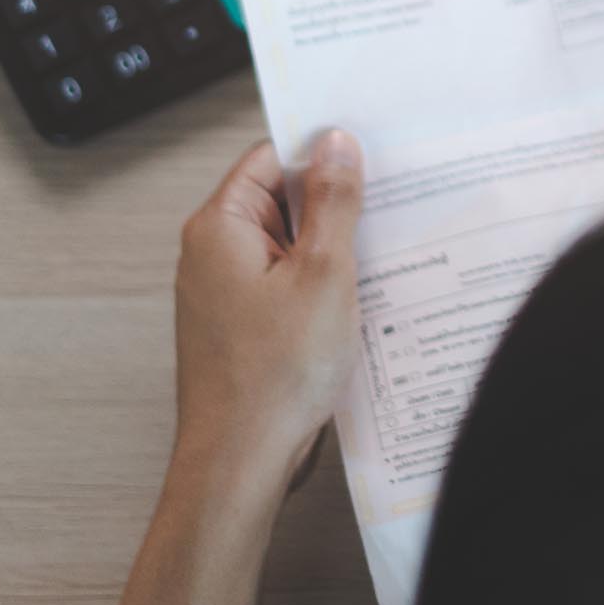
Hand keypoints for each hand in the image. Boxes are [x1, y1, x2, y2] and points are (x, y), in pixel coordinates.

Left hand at [170, 129, 365, 493]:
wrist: (241, 462)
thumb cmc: (275, 375)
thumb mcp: (324, 273)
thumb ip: (333, 201)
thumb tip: (337, 142)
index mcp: (221, 227)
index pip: (272, 158)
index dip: (323, 155)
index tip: (372, 157)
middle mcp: (213, 254)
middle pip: (282, 200)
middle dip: (335, 206)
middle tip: (390, 210)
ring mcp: (225, 293)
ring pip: (290, 246)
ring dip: (333, 252)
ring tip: (380, 261)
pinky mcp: (242, 326)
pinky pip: (287, 285)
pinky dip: (321, 287)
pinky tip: (359, 303)